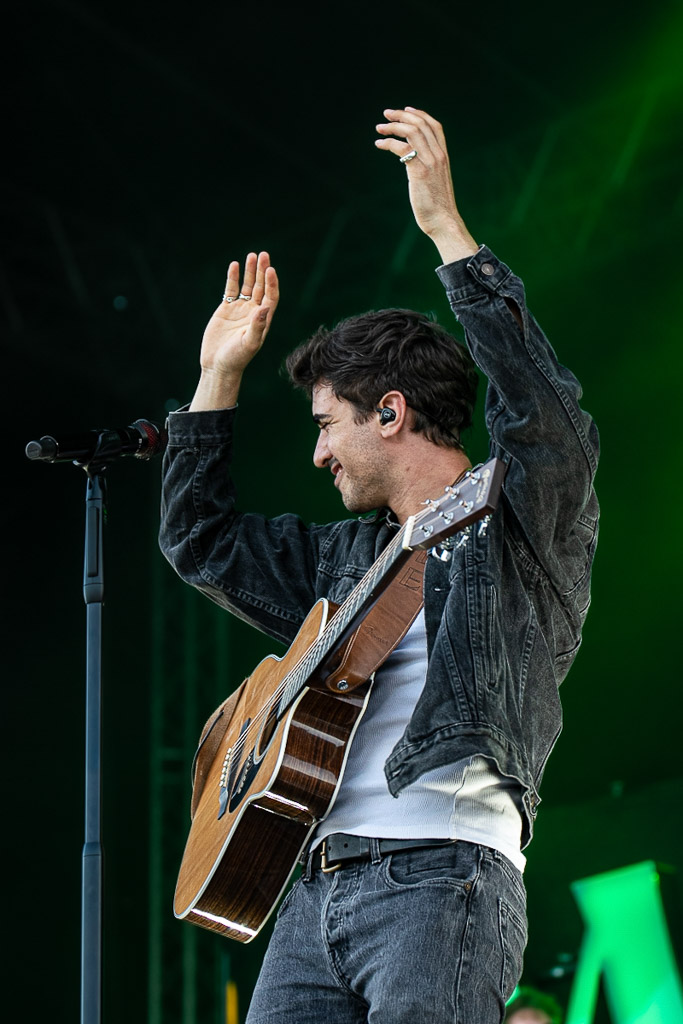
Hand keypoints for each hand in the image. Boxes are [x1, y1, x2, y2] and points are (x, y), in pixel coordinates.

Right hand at [190, 251, 278, 409]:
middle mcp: (254, 312)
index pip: (270, 296)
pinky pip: (231, 290)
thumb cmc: (237, 358)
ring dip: (250, 271)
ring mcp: (240, 310)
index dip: (271, 283)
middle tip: (263, 254)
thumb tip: (264, 307)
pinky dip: (233, 278)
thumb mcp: (249, 343)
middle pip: (260, 287)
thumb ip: (257, 326)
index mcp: (263, 320)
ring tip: (251, 256)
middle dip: (262, 271)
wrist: (218, 365)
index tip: (270, 269)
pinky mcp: (226, 309)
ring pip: (246, 285)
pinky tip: (234, 265)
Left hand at [375, 108, 477, 263]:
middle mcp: (439, 155)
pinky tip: (379, 144)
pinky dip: (388, 142)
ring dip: (393, 126)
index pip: (434, 126)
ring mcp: (430, 162)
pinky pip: (402, 148)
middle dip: (401, 116)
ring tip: (379, 128)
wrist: (444, 221)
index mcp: (444, 156)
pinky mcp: (419, 171)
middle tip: (386, 115)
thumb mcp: (435, 182)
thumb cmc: (438, 207)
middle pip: (421, 124)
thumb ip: (429, 170)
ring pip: (411, 132)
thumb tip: (416, 168)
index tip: (405, 110)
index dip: (420, 114)